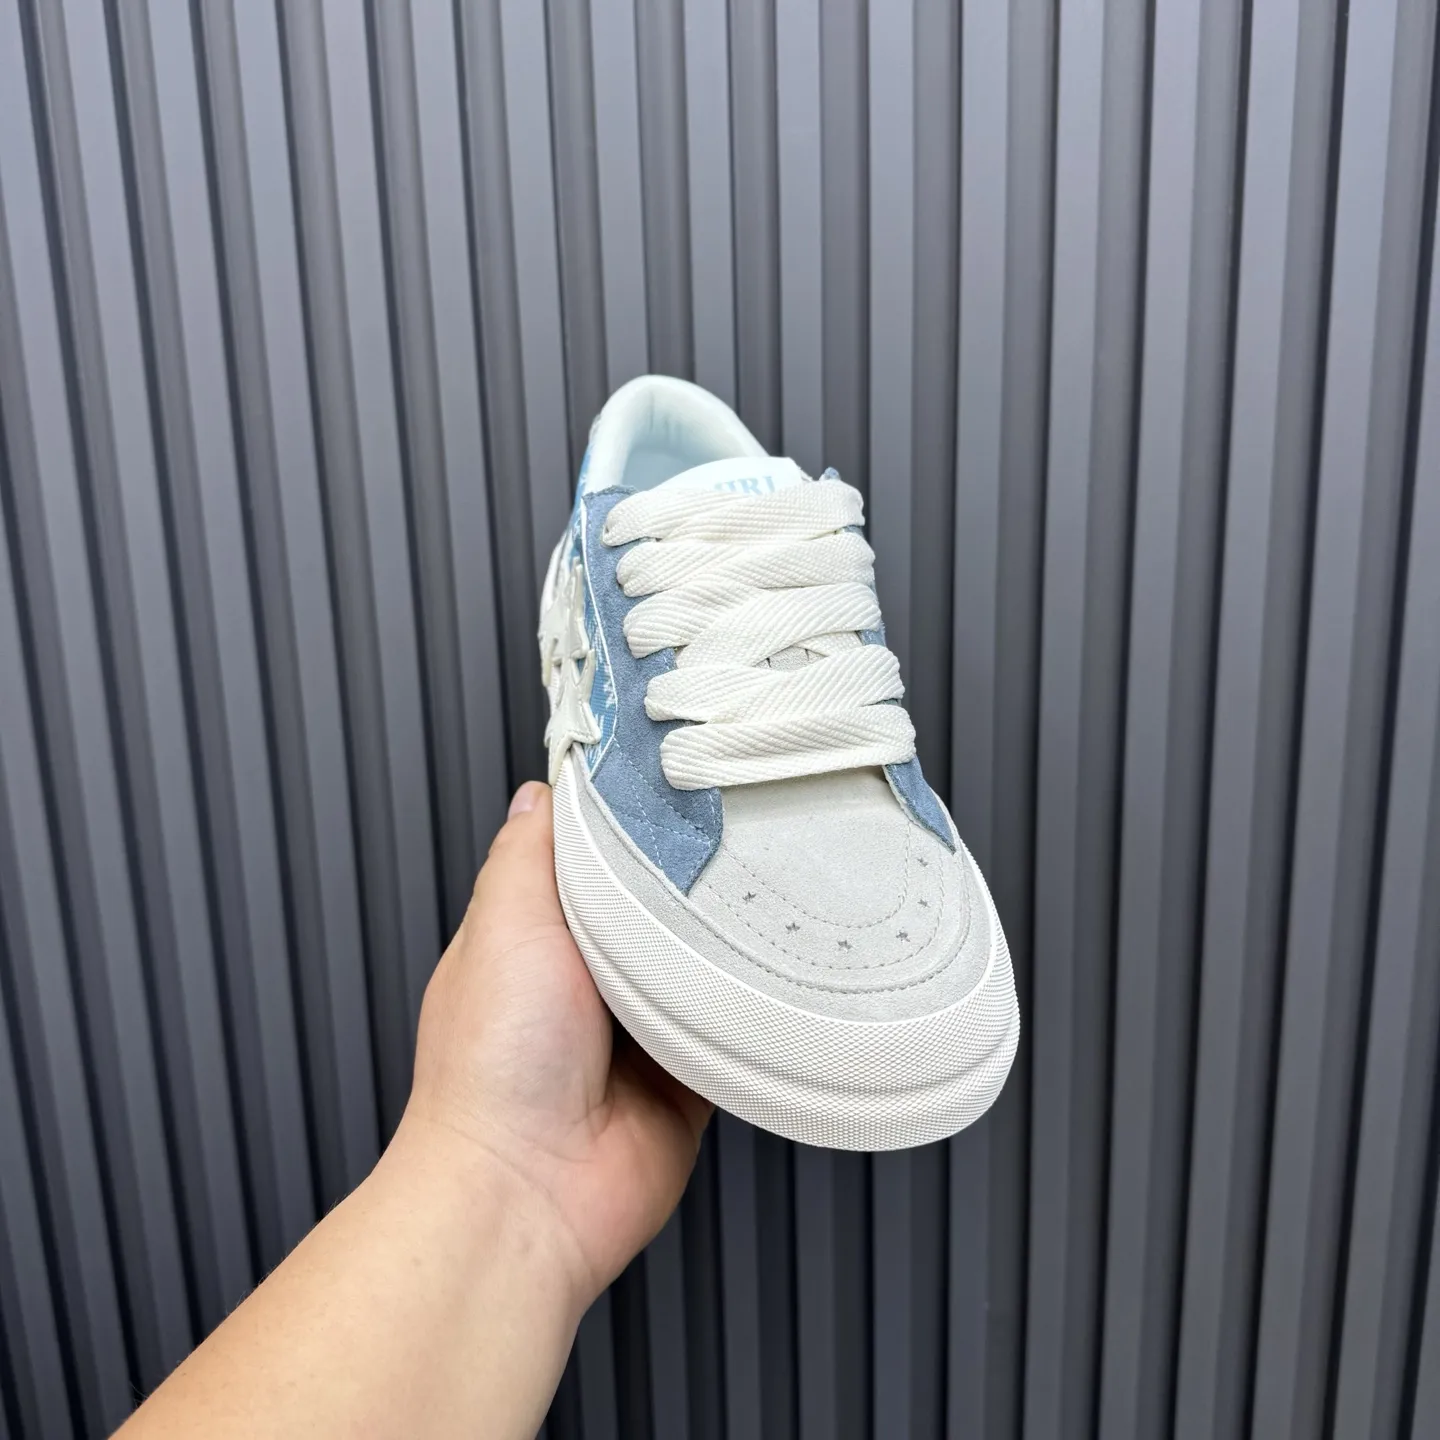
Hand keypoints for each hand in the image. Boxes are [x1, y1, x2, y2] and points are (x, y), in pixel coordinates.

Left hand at [401, 781, 712, 1310]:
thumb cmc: (493, 1065)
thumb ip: (529, 853)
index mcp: (536, 935)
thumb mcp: (504, 922)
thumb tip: (542, 789)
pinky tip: (772, 974)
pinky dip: (750, 1007)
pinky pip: (734, 1024)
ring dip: (722, 945)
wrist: (528, 1190)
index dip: (629, 821)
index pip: (591, 855)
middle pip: (655, 904)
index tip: (675, 781)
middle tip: (739, 833)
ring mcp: (641, 1028)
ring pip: (701, 960)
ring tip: (764, 896)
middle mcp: (589, 979)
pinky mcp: (690, 1073)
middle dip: (687, 881)